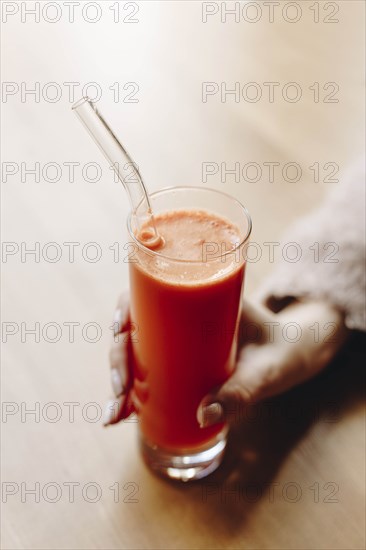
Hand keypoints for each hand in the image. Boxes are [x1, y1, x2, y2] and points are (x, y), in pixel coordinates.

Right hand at [104, 293, 347, 426]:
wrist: (291, 356)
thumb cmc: (279, 351)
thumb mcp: (266, 369)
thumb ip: (241, 392)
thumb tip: (202, 416)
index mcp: (199, 297)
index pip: (150, 291)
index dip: (125, 307)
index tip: (119, 329)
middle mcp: (182, 316)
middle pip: (134, 326)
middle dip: (117, 358)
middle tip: (119, 389)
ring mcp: (178, 340)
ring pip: (135, 352)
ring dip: (118, 380)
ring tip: (114, 413)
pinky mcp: (180, 363)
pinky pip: (148, 373)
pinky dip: (131, 394)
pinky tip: (118, 416)